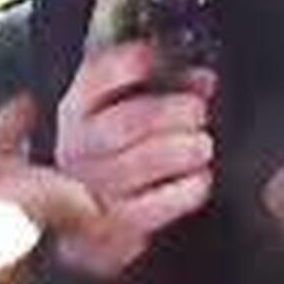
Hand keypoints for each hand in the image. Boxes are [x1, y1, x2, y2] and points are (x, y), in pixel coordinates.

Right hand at [54, 41, 216, 277]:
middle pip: (120, 126)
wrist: (98, 212)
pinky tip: (200, 179)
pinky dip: (182, 192)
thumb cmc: (125, 149)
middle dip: (166, 114)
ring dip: (177, 152)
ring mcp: (92, 187)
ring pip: (132, 168)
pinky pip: (149, 209)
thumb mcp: (137, 107)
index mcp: (80, 107)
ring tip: (202, 145)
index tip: (161, 60)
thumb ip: (171, 86)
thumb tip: (204, 81)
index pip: (97, 75)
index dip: (132, 62)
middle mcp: (78, 146)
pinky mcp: (114, 223)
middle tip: (197, 112)